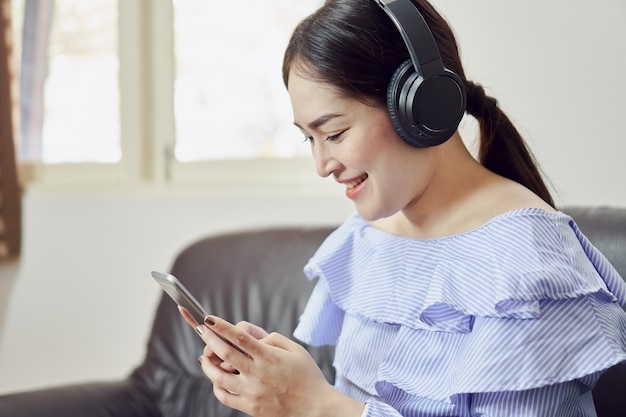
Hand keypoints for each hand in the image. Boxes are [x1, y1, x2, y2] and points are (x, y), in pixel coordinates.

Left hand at [194, 315, 363, 416]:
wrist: (316, 410)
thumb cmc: (309, 378)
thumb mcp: (296, 350)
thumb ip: (274, 339)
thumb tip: (254, 338)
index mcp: (269, 357)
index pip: (240, 337)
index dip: (221, 326)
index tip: (209, 319)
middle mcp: (257, 374)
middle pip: (224, 353)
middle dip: (209, 339)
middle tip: (201, 330)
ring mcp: (252, 392)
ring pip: (218, 377)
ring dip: (207, 364)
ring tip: (205, 357)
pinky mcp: (250, 408)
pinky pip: (224, 397)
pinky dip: (216, 386)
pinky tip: (216, 379)